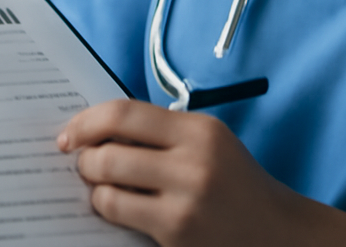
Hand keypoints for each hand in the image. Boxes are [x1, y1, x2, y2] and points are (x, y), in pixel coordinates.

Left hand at [56, 98, 301, 246]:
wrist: (274, 232)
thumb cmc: (235, 184)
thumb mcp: (209, 143)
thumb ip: (163, 133)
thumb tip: (102, 129)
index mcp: (199, 129)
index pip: (126, 112)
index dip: (89, 120)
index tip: (71, 131)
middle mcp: (193, 159)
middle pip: (112, 149)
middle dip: (84, 155)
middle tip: (78, 160)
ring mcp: (184, 199)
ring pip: (110, 182)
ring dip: (91, 182)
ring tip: (94, 182)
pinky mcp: (176, 231)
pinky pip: (120, 213)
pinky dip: (105, 206)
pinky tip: (110, 204)